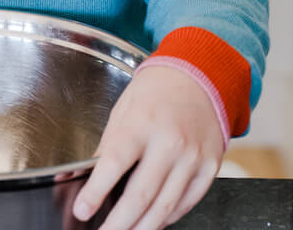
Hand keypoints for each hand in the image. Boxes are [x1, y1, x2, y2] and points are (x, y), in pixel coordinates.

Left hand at [72, 65, 224, 228]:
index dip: (96, 191)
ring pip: (166, 206)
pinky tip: (154, 222)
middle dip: (119, 222)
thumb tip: (86, 174)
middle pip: (141, 194)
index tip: (82, 210)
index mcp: (141, 123)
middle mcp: (169, 142)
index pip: (114, 163)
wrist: (198, 77)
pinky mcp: (210, 168)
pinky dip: (169, 217)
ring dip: (143, 227)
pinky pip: (187, 202)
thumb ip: (108, 144)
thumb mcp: (124, 109)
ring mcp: (192, 157)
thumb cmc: (156, 92)